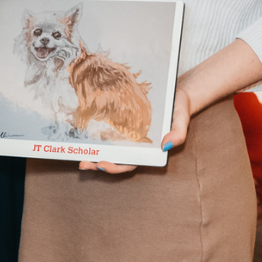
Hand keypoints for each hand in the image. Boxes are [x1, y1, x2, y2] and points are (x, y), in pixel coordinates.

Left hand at [77, 84, 191, 175]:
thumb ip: (178, 133)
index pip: (131, 163)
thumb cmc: (178, 108)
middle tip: (84, 164)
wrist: (177, 93)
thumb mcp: (181, 119)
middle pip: (116, 159)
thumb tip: (166, 146)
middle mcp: (137, 145)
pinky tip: (85, 137)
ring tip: (81, 156)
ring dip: (95, 155)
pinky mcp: (124, 123)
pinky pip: (110, 134)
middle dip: (99, 165)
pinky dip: (98, 138)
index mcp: (149, 150)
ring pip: (110, 150)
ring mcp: (129, 135)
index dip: (116, 167)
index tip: (103, 165)